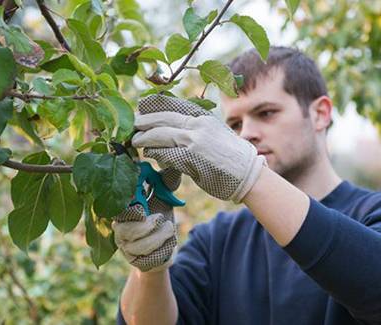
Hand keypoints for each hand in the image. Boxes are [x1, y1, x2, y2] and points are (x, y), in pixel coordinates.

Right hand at [112, 168, 180, 271]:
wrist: (164, 248)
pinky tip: (168, 244)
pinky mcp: (136, 262)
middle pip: (125, 229)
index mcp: (123, 211)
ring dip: (159, 236)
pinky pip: (148, 258)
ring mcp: (126, 247)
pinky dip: (163, 249)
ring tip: (169, 229)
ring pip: (139, 245)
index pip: (118, 208)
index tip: (142, 202)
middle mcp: (119, 230)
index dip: (129, 206)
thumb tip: (173, 161)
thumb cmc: (160, 218)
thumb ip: (165, 182)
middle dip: (146, 224)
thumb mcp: (163, 198)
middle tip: (160, 218)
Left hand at [132, 94, 265, 202]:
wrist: (248, 173)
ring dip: (145, 139)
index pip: (173, 106)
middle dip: (144, 122)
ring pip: (160, 135)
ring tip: (136, 141)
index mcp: (203, 117)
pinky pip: (166, 154)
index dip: (154, 107)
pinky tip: (150, 154)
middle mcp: (197, 125)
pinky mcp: (190, 158)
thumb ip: (194, 129)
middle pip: (162, 119)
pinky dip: (156, 153)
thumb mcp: (214, 133)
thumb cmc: (232, 157)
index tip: (142, 107)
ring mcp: (193, 141)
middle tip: (133, 125)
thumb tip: (172, 131)